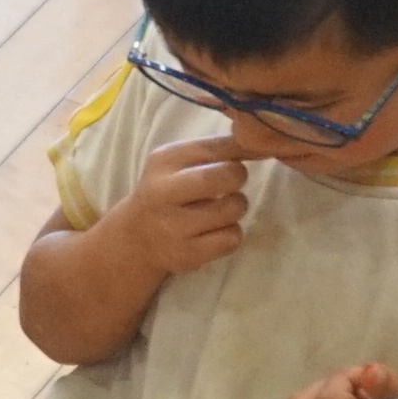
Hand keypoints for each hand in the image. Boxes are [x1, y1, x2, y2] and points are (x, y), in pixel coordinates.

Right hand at [112, 134, 253, 283]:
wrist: (135, 239)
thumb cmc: (167, 192)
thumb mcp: (177, 164)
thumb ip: (214, 151)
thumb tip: (262, 144)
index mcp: (163, 161)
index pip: (214, 147)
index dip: (243, 148)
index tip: (256, 153)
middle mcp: (163, 192)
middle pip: (225, 176)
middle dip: (239, 177)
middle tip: (232, 184)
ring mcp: (173, 226)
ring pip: (233, 209)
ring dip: (236, 208)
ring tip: (221, 209)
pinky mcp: (186, 254)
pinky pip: (231, 239)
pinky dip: (231, 234)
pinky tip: (216, 232)